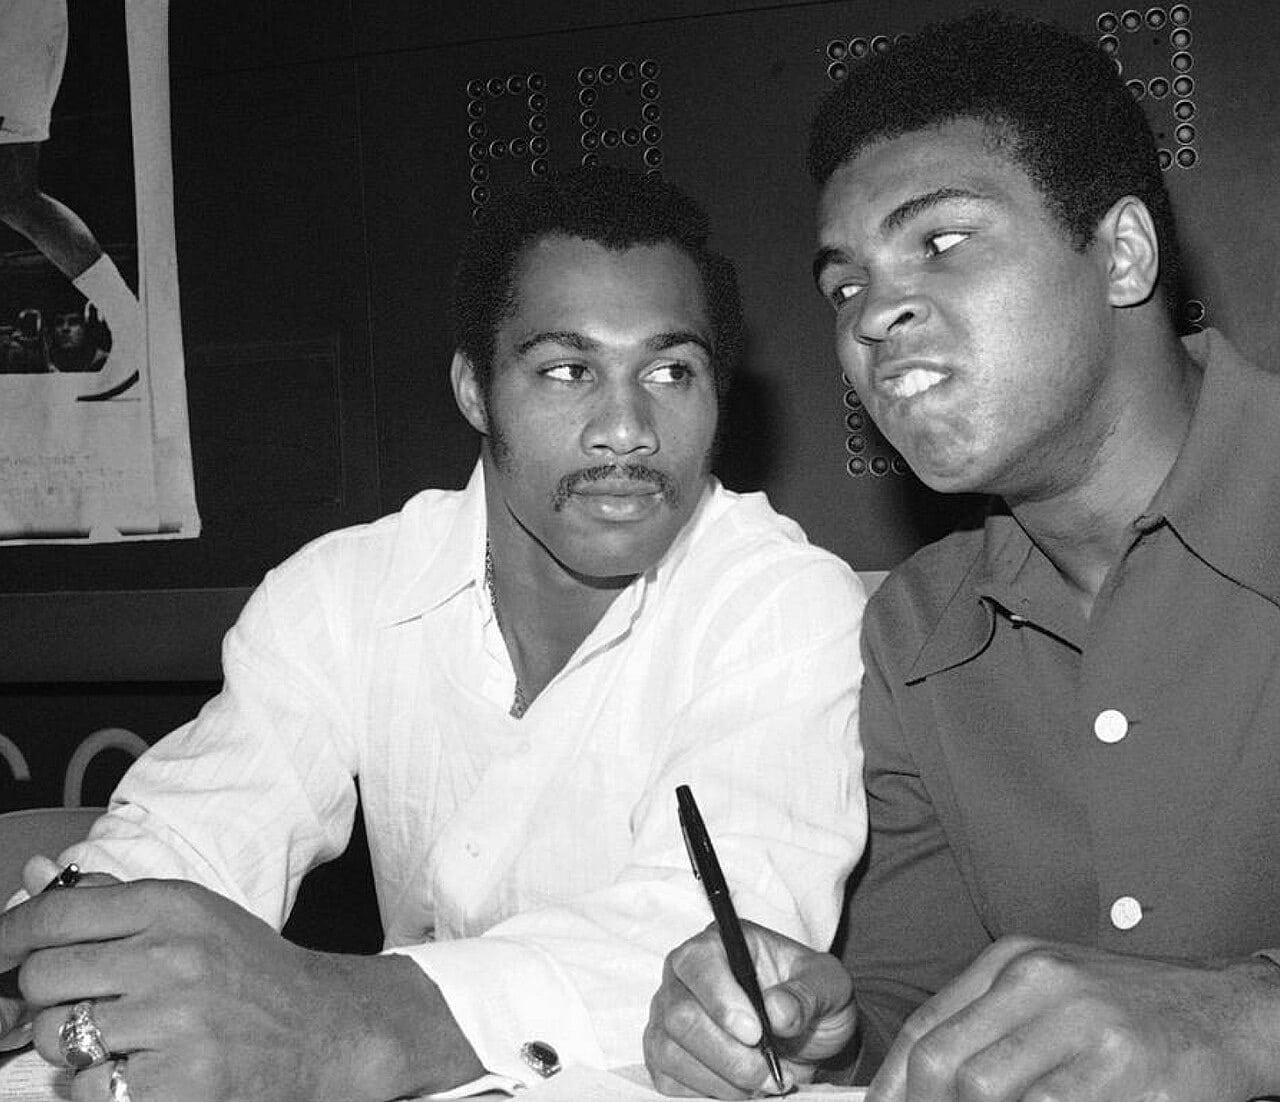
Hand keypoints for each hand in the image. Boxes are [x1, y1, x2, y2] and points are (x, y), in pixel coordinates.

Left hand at [1, 877, 479, 1101]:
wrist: (323, 1029)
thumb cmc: (249, 972)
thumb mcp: (193, 917)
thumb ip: (111, 901)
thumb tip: (32, 880)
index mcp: (173, 906)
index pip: (53, 916)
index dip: (8, 937)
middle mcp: (172, 957)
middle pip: (44, 978)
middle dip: (49, 997)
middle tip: (86, 1004)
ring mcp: (174, 1023)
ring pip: (59, 1037)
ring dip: (74, 1047)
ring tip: (122, 1039)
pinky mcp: (175, 1084)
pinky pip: (85, 1090)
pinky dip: (99, 1088)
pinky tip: (139, 1070)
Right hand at [645, 920, 855, 1097]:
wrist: (806, 1033)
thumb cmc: (810, 996)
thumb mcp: (828, 984)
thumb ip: (807, 993)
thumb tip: (778, 1012)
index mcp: (719, 943)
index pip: (698, 962)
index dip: (721, 1000)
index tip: (756, 1034)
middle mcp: (683, 975)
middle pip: (680, 1016)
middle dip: (729, 1056)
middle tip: (771, 1074)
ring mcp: (667, 1016)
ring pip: (670, 1053)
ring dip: (722, 1080)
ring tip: (764, 1083)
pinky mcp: (664, 1054)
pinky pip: (669, 1082)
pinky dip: (708, 1094)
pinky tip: (740, 1089)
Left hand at [868, 936, 1279, 1101]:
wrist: (1225, 1010)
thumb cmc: (1124, 1010)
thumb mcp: (1048, 992)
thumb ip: (986, 1026)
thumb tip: (918, 1081)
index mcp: (1013, 960)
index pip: (927, 1028)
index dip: (893, 1086)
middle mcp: (1043, 983)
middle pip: (949, 1066)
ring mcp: (1087, 1027)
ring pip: (992, 1094)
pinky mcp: (1127, 1072)